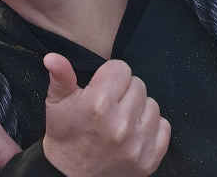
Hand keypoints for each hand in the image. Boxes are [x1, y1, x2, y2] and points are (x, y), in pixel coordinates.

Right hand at [42, 55, 169, 176]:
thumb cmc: (64, 136)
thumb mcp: (56, 102)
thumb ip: (60, 76)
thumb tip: (52, 57)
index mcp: (98, 104)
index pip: (121, 68)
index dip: (110, 75)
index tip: (102, 86)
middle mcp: (120, 123)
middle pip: (138, 84)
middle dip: (124, 90)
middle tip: (110, 104)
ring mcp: (137, 144)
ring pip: (152, 104)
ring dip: (138, 108)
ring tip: (121, 117)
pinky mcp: (149, 160)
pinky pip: (164, 127)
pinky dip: (152, 127)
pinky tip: (134, 131)